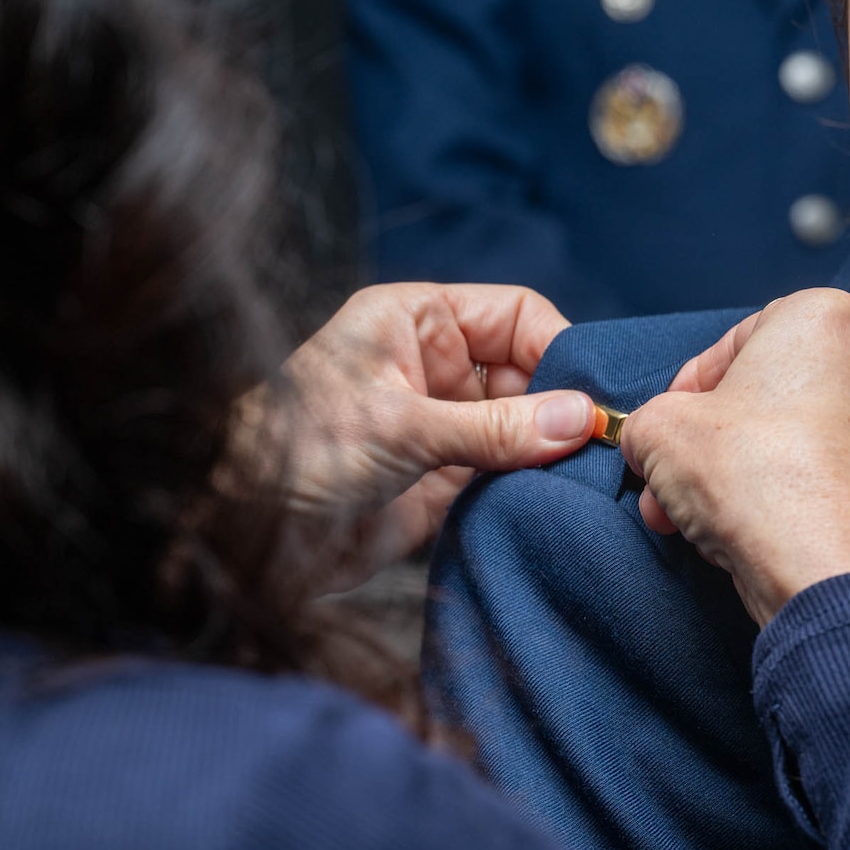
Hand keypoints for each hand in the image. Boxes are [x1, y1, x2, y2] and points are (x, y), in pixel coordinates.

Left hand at [246, 284, 594, 593]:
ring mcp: (441, 423)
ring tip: (587, 478)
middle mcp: (432, 365)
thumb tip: (580, 419)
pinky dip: (531, 486)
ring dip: (551, 452)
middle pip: (529, 372)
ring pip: (523, 427)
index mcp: (415, 320)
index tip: (596, 396)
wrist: (246, 535)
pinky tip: (556, 501)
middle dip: (563, 406)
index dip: (560, 349)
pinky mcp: (443, 481)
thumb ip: (495, 427)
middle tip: (603, 446)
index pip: (516, 315)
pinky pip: (506, 474)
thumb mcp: (400, 428)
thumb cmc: (294, 453)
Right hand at [620, 290, 849, 626]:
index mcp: (821, 316)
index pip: (729, 345)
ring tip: (681, 512)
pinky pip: (805, 471)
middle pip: (754, 396)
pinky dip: (765, 493)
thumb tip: (649, 441)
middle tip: (664, 475)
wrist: (819, 570)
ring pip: (777, 438)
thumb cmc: (753, 478)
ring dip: (722, 473)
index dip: (682, 392)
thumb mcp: (659, 430)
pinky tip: (724, 529)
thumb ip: (646, 421)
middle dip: (701, 442)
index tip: (660, 428)